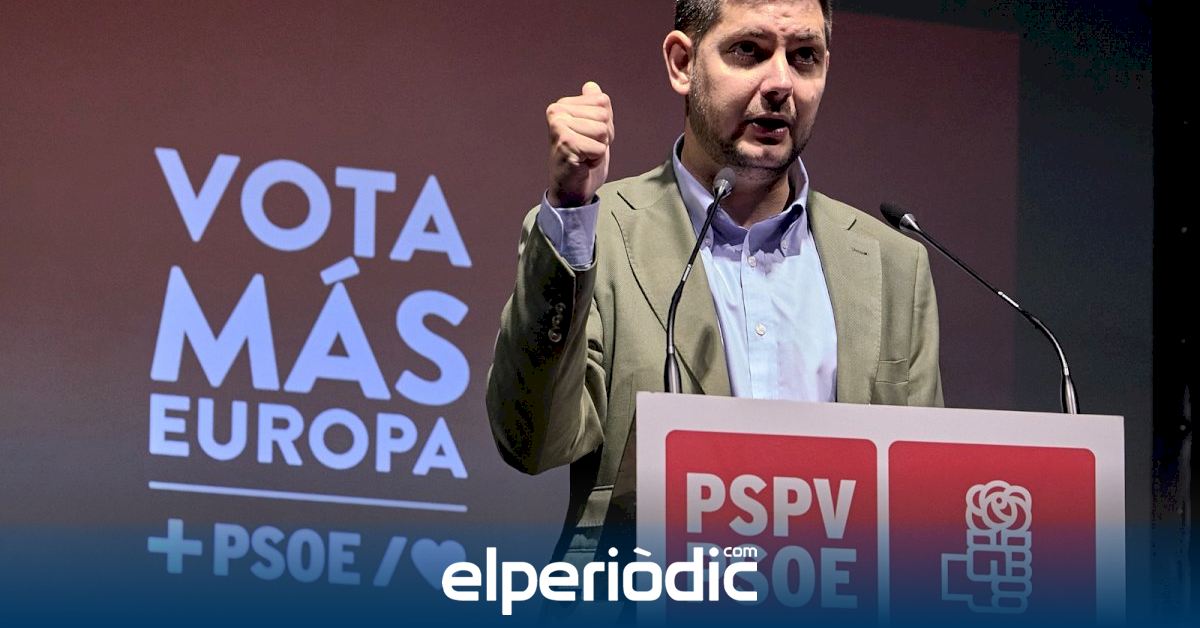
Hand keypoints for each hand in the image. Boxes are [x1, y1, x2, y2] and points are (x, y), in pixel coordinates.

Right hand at [546, 81, 613, 207]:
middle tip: (587, 149)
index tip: (588, 137)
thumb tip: (590, 85)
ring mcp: (559, 127)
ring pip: (603, 131)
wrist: (570, 190)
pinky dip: (596, 160)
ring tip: (584, 155)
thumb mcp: (591, 128)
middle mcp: (556, 112)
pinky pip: (600, 148)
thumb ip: (592, 107)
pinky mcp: (566, 144)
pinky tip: (582, 164)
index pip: (602, 101)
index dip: (605, 123)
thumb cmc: (581, 160)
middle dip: (603, 136)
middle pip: (604, 115)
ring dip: (599, 148)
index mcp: (561, 105)